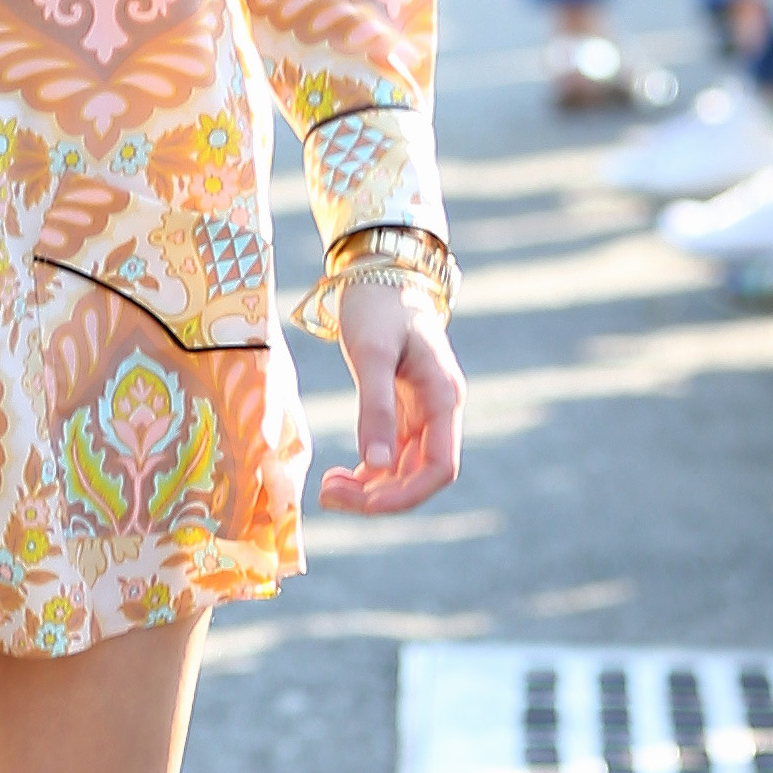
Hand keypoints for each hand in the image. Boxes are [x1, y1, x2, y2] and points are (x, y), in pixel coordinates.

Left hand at [317, 270, 464, 517]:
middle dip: (380, 495)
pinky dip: (369, 470)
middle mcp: (440, 411)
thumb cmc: (376, 306)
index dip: (404, 495)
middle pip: (422, 475)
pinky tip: (342, 475)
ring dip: (372, 487)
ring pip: (406, 468)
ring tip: (329, 488)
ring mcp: (423, 411)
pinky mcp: (404, 408)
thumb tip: (373, 465)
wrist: (378, 272)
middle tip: (328, 496)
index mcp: (444, 398)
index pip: (440, 468)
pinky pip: (392, 452)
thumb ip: (375, 408)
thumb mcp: (371, 354)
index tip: (360, 500)